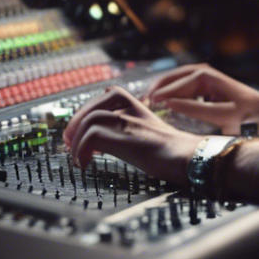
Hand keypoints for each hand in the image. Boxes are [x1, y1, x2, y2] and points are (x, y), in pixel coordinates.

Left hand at [62, 85, 198, 181]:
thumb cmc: (176, 154)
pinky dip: (82, 151)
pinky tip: (84, 164)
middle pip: (94, 106)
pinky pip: (92, 137)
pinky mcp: (126, 138)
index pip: (108, 94)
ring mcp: (129, 123)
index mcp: (140, 109)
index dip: (89, 109)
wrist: (190, 158)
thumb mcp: (153, 136)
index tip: (80, 127)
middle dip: (76, 123)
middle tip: (69, 142)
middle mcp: (133, 111)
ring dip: (77, 140)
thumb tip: (114, 142)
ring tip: (76, 156)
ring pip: (90, 120)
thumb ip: (135, 132)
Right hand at [146, 63, 258, 134]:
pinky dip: (170, 94)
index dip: (164, 93)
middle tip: (143, 100)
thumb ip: (194, 109)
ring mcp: (204, 79)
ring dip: (162, 90)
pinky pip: (182, 88)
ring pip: (177, 82)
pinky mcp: (204, 88)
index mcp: (208, 76)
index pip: (180, 82)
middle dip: (159, 87)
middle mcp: (205, 73)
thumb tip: (169, 104)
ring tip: (147, 100)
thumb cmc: (247, 115)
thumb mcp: (222, 115)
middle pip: (175, 77)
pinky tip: (161, 103)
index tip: (150, 102)